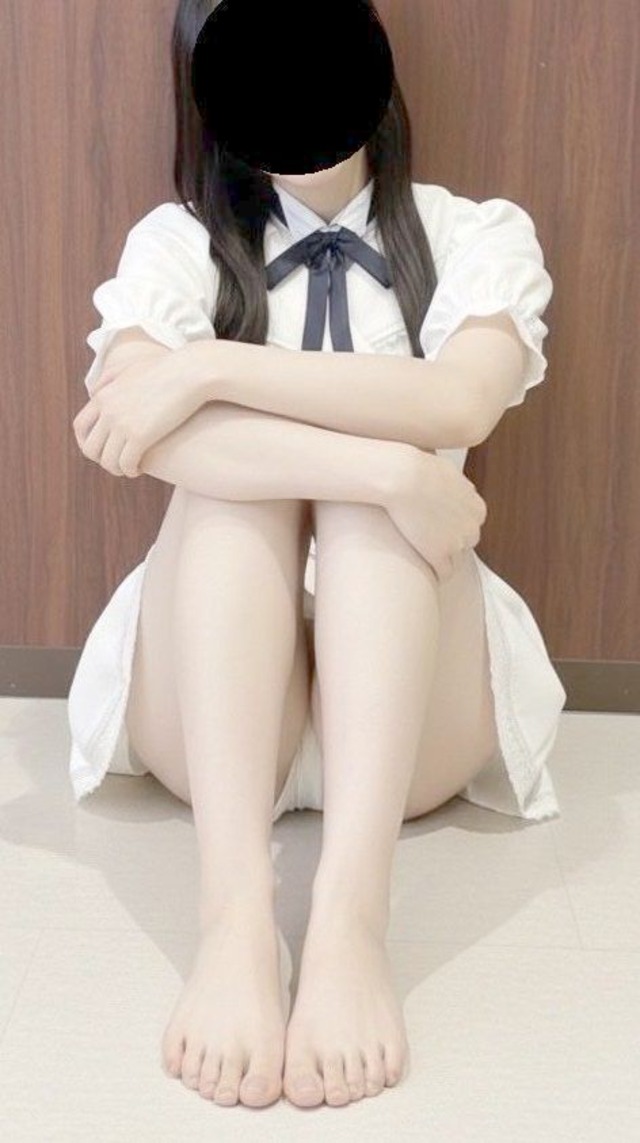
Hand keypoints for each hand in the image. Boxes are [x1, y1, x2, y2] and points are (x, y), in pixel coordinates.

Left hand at [72, 350, 204, 477]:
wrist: (191, 371)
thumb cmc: (168, 368)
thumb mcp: (132, 366)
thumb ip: (109, 377)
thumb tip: (94, 391)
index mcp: (104, 395)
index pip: (80, 426)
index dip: (86, 443)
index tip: (100, 451)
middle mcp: (108, 410)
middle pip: (91, 448)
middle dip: (102, 460)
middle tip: (117, 463)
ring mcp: (122, 424)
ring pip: (108, 460)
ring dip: (117, 469)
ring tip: (129, 469)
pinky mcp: (140, 436)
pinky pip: (126, 464)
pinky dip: (131, 470)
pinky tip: (140, 469)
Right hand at [384, 450, 487, 583]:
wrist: (405, 477)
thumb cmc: (420, 468)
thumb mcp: (448, 471)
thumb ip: (457, 484)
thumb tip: (456, 485)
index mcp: (477, 508)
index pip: (470, 526)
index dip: (451, 528)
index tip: (435, 529)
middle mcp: (472, 527)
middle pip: (464, 544)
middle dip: (449, 545)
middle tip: (426, 542)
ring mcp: (457, 544)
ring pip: (455, 561)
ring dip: (441, 561)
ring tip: (423, 561)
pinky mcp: (439, 555)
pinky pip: (444, 574)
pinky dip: (436, 575)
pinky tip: (423, 574)